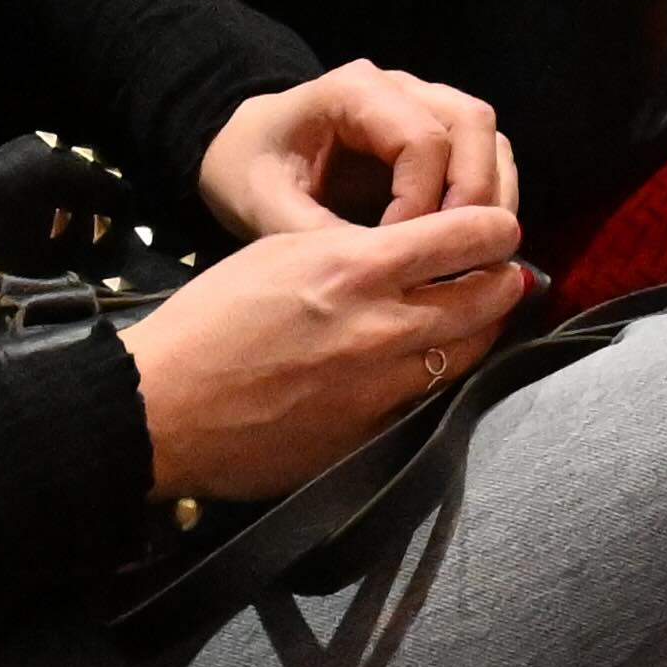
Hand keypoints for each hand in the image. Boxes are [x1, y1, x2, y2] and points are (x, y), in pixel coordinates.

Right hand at [118, 201, 523, 502]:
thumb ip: (356, 246)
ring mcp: (381, 389)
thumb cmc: (211, 317)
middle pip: (487, 298)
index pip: (466, 236)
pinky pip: (426, 402)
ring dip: (481, 332)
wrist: (161, 407)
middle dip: (505, 279)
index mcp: (359, 267)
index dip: (495, 227)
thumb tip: (408, 245)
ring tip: (479, 318)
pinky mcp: (369, 438)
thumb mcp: (282, 249)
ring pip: (467, 354)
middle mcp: (384, 326)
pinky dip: (436, 380)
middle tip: (504, 272)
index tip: (501, 227)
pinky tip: (428, 369)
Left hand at [196, 57, 517, 247]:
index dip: (420, 202)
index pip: (421, 139)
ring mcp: (425, 102)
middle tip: (452, 254)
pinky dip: (485, 195)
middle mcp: (402, 86)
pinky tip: (462, 240)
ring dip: (489, 194)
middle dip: (473, 195)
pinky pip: (484, 153)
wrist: (243, 148)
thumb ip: (318, 237)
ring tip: (467, 252)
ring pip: (489, 136)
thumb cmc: (248, 171)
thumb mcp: (264, 207)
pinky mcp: (436, 128)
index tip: (392, 252)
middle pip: (473, 124)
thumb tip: (379, 278)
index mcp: (355, 92)